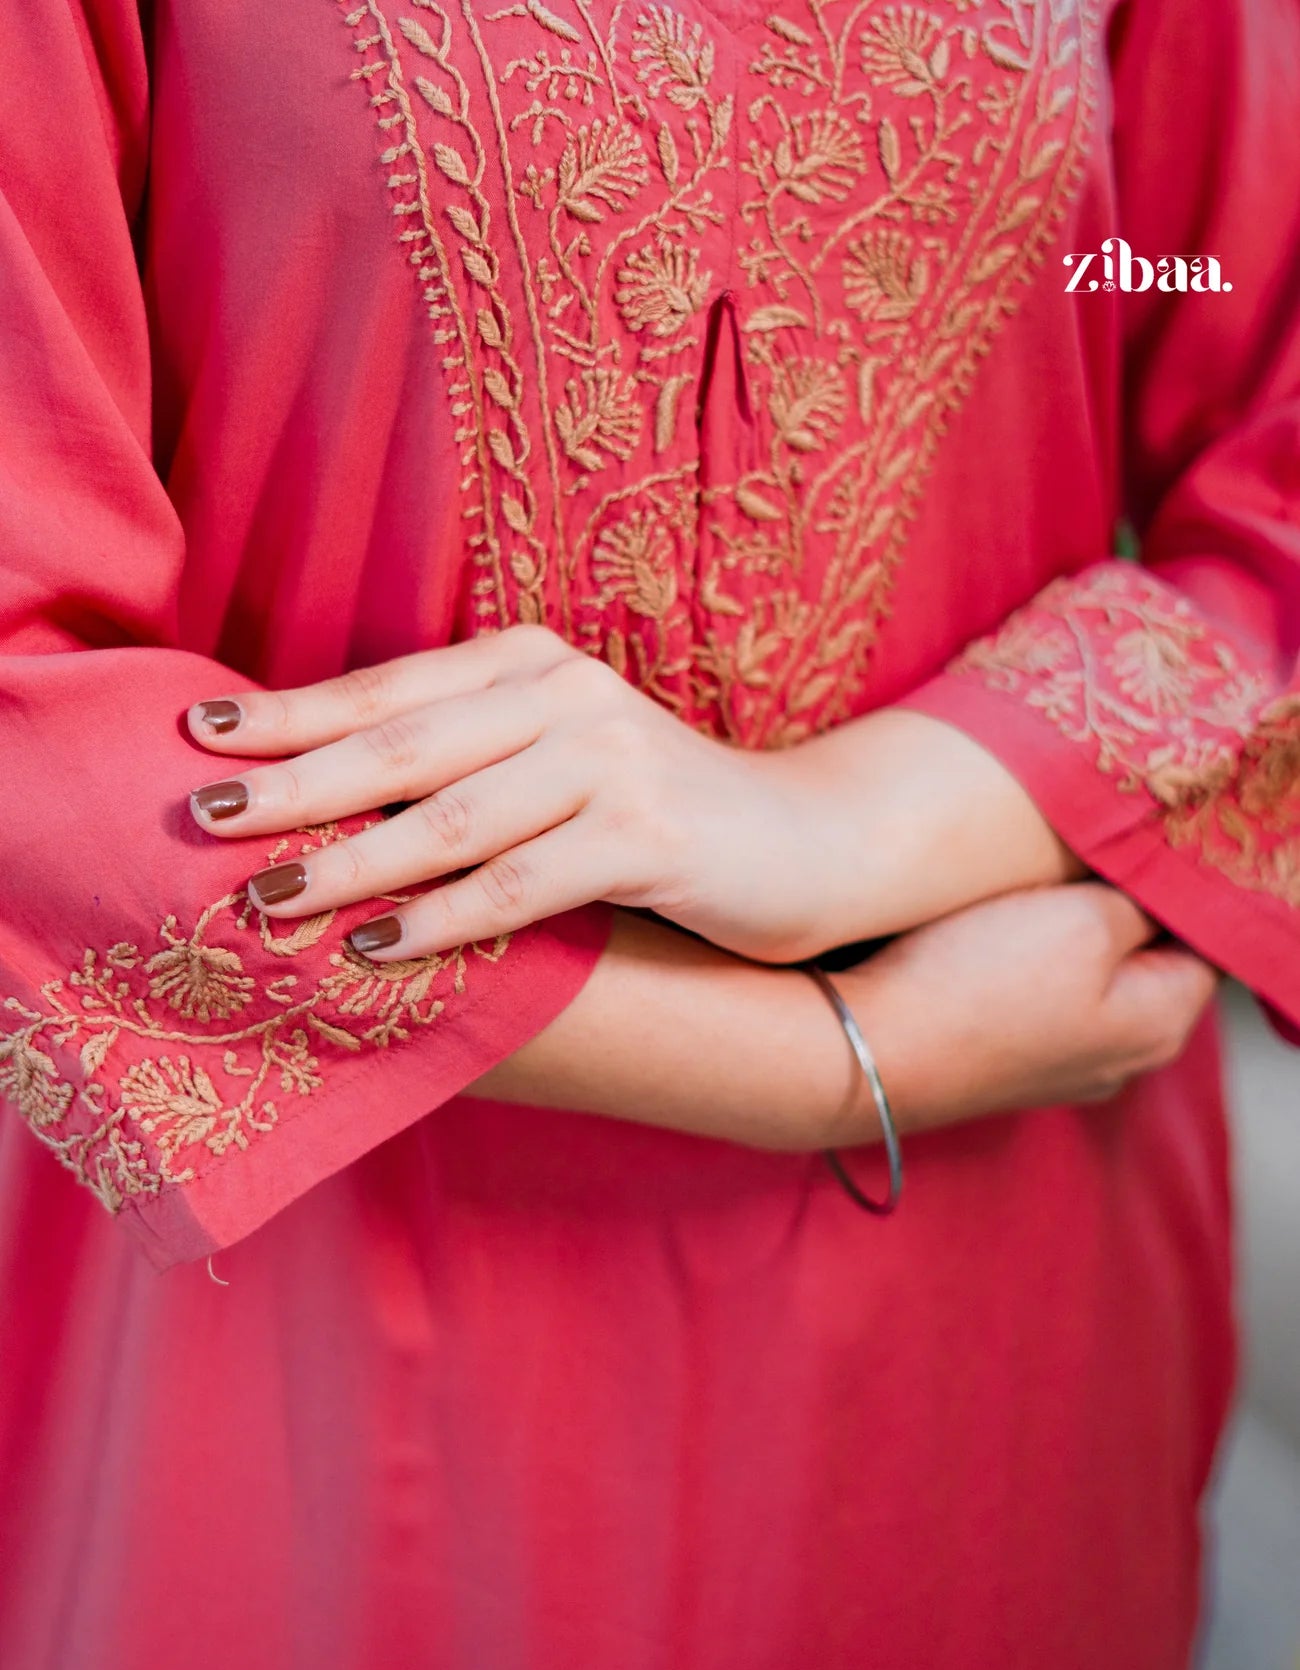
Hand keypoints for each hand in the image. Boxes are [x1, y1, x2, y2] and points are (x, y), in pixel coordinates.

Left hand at [184, 626, 854, 962]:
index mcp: (530, 662)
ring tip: (268, 904)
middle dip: (297, 787)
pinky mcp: (651, 835)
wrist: (806, 840)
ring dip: (352, 865)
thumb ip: (461, 761)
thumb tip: (318, 799)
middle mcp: (566, 694)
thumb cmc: (653, 812)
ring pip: (452, 818)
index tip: (200, 739)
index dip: (292, 716)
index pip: (388, 688)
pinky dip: (439, 920)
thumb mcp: (554, 764)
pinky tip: (374, 949)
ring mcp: (613, 759)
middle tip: (206, 823)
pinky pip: (519, 884)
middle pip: (403, 744)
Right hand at [835, 883, 1218, 1138]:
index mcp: (1164, 1021)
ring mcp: (1063, 1064)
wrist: (863, 1049)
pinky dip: (1027, 958)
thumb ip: (1142, 894)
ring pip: (1090, 971)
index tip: (1135, 838)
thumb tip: (1160, 881)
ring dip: (1069, 929)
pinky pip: (1040, 993)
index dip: (1176, 879)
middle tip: (1084, 848)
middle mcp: (1125, 1055)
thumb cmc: (976, 983)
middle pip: (1149, 954)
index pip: (1208, 932)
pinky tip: (993, 930)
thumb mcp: (1083, 916)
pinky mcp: (1006, 1059)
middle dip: (1124, 902)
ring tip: (1033, 884)